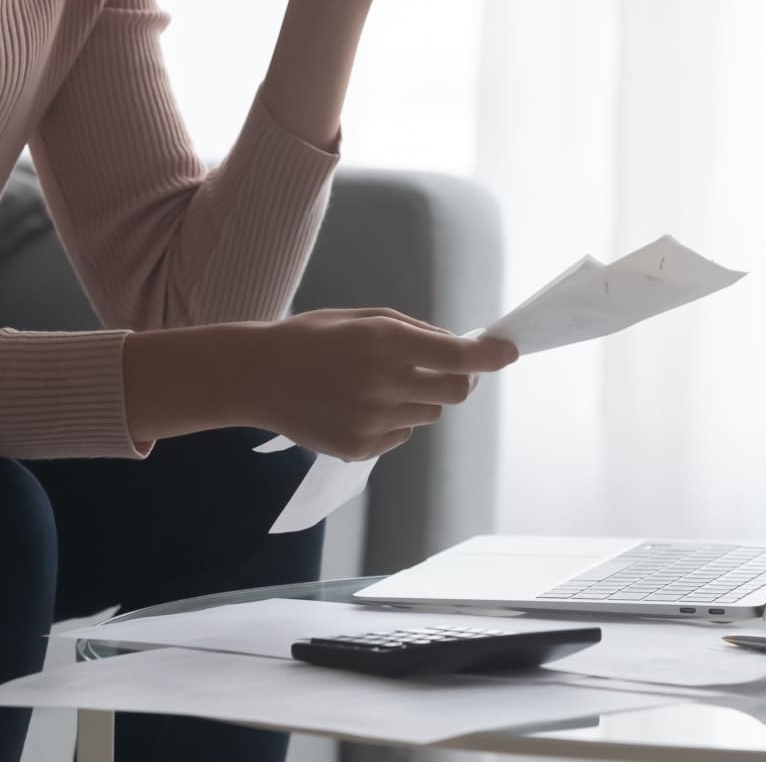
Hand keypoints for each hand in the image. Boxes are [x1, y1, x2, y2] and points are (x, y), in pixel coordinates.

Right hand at [241, 306, 516, 460]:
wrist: (258, 376)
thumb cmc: (313, 338)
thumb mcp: (365, 317)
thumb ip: (414, 332)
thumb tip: (456, 347)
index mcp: (388, 343)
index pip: (460, 355)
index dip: (491, 355)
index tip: (507, 352)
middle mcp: (386, 384)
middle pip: (456, 393)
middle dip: (461, 380)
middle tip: (450, 370)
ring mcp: (373, 421)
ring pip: (428, 416)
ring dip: (421, 399)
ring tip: (381, 385)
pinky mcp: (359, 448)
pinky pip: (400, 436)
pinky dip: (393, 422)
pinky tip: (359, 406)